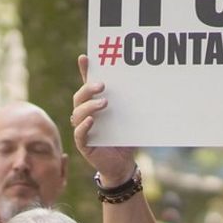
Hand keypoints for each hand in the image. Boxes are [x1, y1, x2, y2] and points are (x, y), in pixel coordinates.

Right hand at [71, 55, 136, 186]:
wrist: (123, 164)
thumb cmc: (125, 139)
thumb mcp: (129, 119)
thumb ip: (130, 105)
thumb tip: (145, 85)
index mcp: (95, 106)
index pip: (88, 86)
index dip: (85, 72)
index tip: (85, 57)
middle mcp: (86, 115)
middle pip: (80, 97)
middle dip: (88, 88)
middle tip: (103, 85)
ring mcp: (83, 130)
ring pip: (78, 113)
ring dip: (89, 106)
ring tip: (104, 103)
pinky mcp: (84, 145)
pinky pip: (79, 134)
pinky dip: (84, 126)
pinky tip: (91, 120)